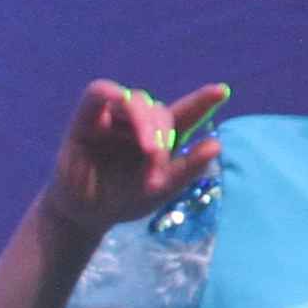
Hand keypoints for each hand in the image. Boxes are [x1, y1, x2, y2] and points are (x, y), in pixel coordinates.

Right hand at [43, 81, 228, 238]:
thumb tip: (217, 144)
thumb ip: (188, 169)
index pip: (185, 113)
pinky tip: (122, 100)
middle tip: (159, 164)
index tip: (221, 92)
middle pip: (159, 110)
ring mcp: (112, 118)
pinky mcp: (85, 117)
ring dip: (146, 123)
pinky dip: (113, 93)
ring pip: (136, 101)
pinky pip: (98, 92)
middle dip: (163, 134)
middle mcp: (137, 123)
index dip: (201, 100)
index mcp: (160, 137)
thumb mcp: (161, 190)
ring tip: (150, 153)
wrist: (85, 215)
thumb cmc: (125, 200)